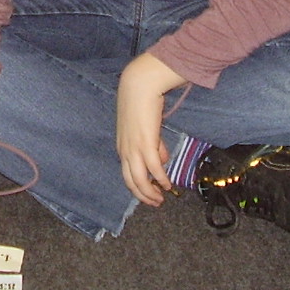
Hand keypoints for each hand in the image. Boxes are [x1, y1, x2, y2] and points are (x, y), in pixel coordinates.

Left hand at [116, 53, 185, 207]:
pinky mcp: (146, 144)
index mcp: (123, 147)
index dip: (139, 186)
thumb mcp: (144, 127)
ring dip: (150, 193)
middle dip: (143, 196)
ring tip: (161, 199)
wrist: (139, 86)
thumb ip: (153, 144)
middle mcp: (125, 151)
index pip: (128, 174)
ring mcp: (134, 149)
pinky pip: (154, 169)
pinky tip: (167, 185)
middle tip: (155, 203)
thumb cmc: (141, 103)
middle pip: (131, 182)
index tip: (150, 193)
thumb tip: (162, 161)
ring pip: (140, 180)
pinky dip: (160, 179)